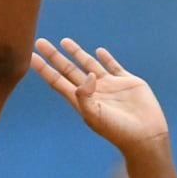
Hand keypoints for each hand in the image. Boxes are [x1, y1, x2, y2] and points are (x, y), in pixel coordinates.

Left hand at [31, 38, 167, 152]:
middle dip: (54, 56)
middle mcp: (93, 91)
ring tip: (64, 41)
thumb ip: (85, 96)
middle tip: (40, 42)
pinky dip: (105, 58)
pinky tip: (98, 51)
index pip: (57, 81)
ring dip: (76, 53)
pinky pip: (113, 66)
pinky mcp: (127, 82)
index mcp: (81, 100)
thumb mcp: (95, 116)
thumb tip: (88, 75)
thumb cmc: (118, 131)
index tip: (31, 56)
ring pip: (88, 64)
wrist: (145, 136)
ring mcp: (109, 86)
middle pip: (68, 70)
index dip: (44, 69)